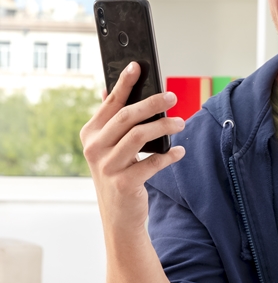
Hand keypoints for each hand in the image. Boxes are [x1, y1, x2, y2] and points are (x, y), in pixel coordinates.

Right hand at [81, 62, 184, 237]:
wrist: (119, 216)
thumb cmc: (119, 173)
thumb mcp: (110, 147)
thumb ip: (113, 120)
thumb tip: (110, 88)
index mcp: (90, 134)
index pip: (110, 103)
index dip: (124, 83)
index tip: (137, 66)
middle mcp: (94, 148)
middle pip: (127, 117)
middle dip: (152, 103)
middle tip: (172, 96)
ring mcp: (107, 167)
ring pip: (139, 137)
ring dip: (163, 127)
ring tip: (181, 124)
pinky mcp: (123, 183)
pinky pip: (152, 163)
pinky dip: (169, 156)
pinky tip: (180, 152)